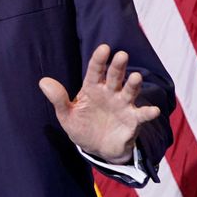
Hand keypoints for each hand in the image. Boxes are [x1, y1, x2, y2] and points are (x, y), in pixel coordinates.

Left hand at [39, 44, 160, 164]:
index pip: (95, 70)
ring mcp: (123, 105)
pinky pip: (141, 115)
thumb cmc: (82, 127)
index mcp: (92, 88)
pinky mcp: (133, 120)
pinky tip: (152, 111)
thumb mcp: (67, 116)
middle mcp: (110, 93)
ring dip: (133, 85)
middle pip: (114, 76)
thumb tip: (43, 81)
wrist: (98, 148)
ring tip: (135, 77)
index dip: (99, 60)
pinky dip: (148, 113)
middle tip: (121, 55)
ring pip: (129, 91)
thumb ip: (58, 99)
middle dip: (118, 66)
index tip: (104, 48)